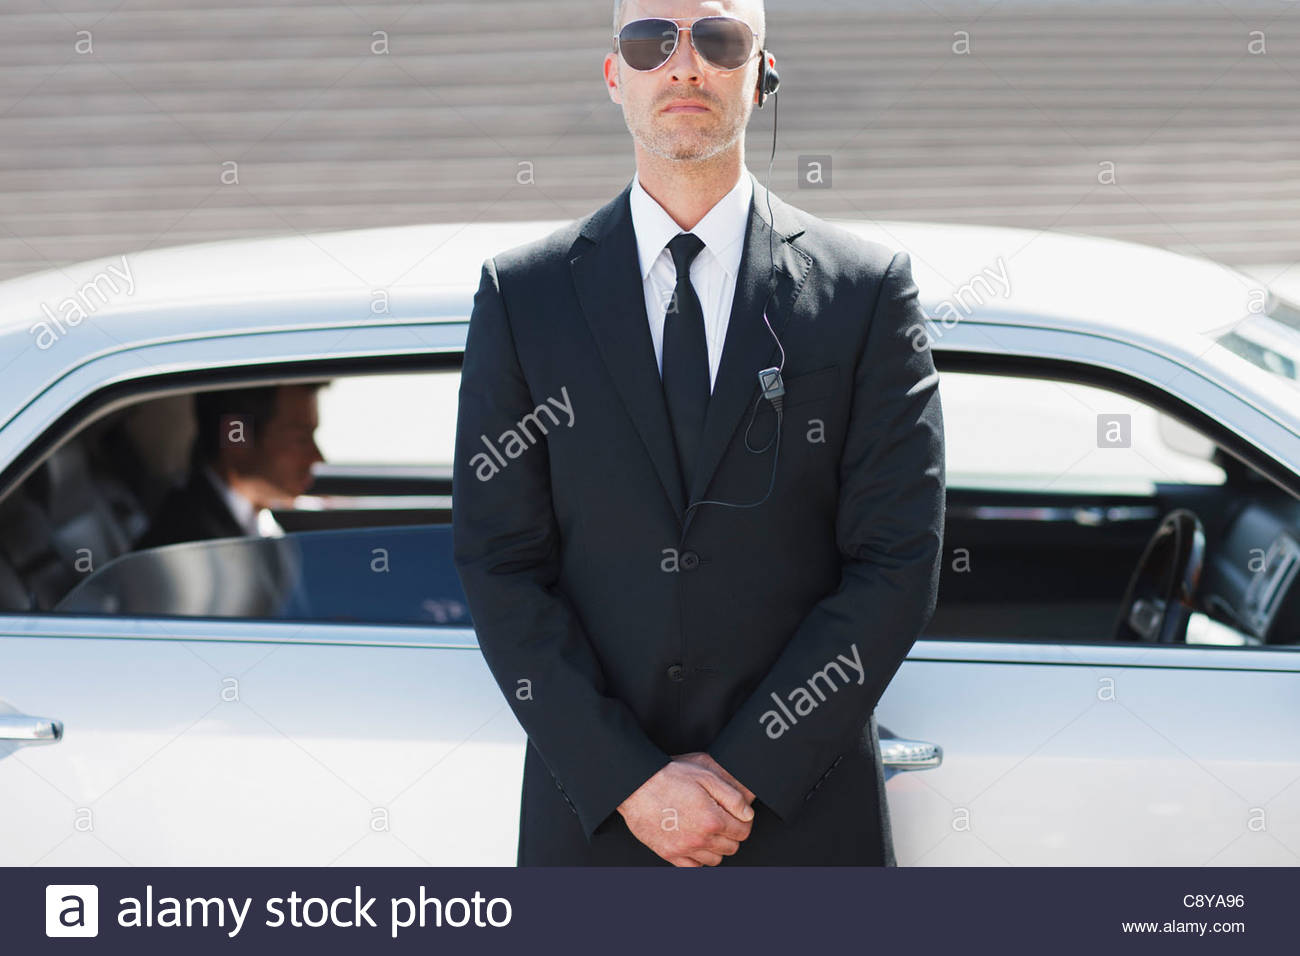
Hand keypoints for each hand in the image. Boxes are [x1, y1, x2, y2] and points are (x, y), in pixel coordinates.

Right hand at [617, 758, 753, 865]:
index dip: (743, 822)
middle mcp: (700, 838)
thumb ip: (732, 796)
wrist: (636, 786)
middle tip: (722, 821)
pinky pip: (694, 867)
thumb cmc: (669, 778)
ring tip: (707, 831)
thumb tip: (747, 813)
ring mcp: (684, 849)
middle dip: (731, 835)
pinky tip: (694, 842)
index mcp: (712, 819)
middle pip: (731, 847)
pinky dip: (698, 858)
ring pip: (715, 860)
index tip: (736, 817)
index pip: (743, 832)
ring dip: (716, 847)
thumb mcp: (705, 776)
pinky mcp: (669, 854)